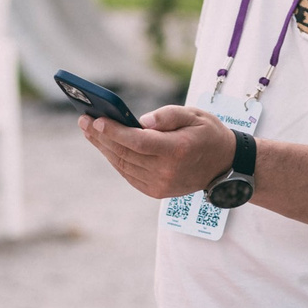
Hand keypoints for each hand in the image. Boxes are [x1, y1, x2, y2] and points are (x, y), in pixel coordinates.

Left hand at [78, 106, 235, 199]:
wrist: (224, 165)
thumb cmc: (208, 134)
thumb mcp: (195, 115)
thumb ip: (168, 115)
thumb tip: (141, 121)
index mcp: (178, 150)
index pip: (139, 142)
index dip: (115, 132)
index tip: (97, 120)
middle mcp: (168, 171)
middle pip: (126, 153)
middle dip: (101, 136)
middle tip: (84, 120)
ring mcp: (161, 185)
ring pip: (123, 164)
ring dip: (103, 147)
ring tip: (88, 130)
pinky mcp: (156, 191)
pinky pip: (128, 174)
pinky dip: (114, 159)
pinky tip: (104, 144)